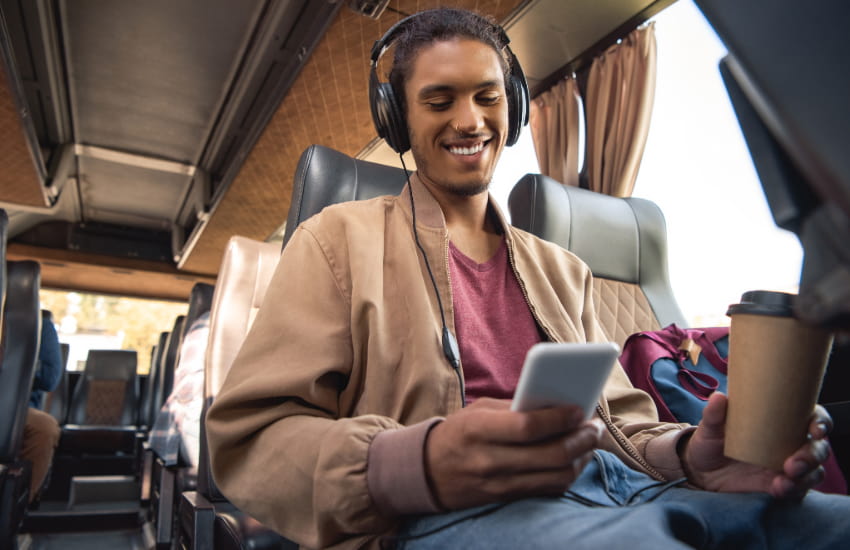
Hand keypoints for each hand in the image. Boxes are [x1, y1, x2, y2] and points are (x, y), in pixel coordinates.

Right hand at [424, 397, 604, 509]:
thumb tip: (556, 405)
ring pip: (555, 476)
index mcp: (478, 430)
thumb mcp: (477, 411)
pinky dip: (567, 474)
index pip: (527, 427)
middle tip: (595, 428)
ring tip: (589, 442)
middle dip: (580, 440)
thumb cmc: (457, 433)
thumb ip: (514, 408)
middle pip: (549, 455)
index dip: (559, 419)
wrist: (426, 472)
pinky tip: (575, 459)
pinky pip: (547, 490)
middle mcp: (489, 460)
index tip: (579, 410)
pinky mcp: (506, 499)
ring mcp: (499, 484)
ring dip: (581, 459)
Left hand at [681, 392, 830, 498]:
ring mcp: (786, 465)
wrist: (700, 470)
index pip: (811, 417)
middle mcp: (789, 442)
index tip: (815, 429)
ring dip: (806, 475)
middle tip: (794, 463)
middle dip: (813, 455)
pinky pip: (796, 489)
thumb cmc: (711, 440)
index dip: (820, 422)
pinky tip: (779, 488)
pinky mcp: (779, 484)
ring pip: (813, 470)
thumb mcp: (710, 426)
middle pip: (817, 447)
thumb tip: (719, 397)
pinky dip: (792, 489)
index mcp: (780, 421)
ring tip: (786, 478)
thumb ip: (714, 413)